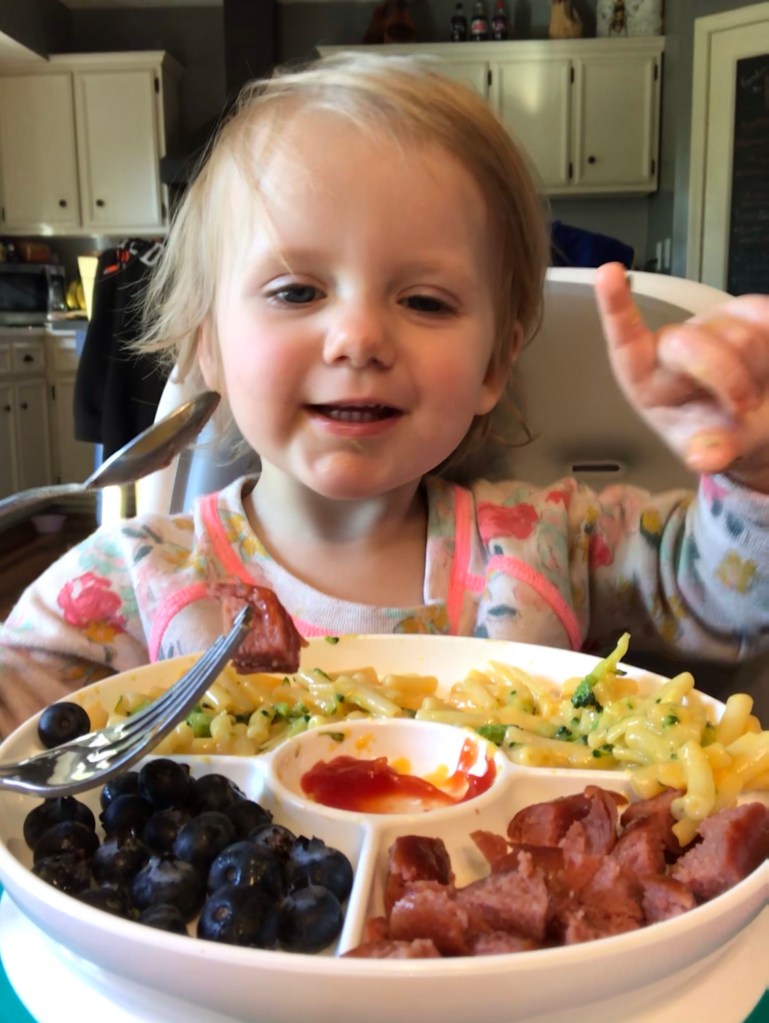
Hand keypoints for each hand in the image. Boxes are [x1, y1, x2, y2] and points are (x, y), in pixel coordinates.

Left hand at [594, 262, 768, 492]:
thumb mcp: (712, 452)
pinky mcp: (749, 311)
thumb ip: (711, 452)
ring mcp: (711, 324)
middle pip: (695, 344)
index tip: (607, 273)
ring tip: (751, 394)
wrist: (756, 426)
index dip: (616, 307)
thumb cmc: (718, 436)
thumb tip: (706, 458)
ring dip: (756, 370)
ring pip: (741, 335)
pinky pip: (767, 318)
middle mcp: (673, 346)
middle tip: (745, 407)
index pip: (625, 340)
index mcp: (647, 379)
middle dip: (726, 379)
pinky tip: (768, 368)